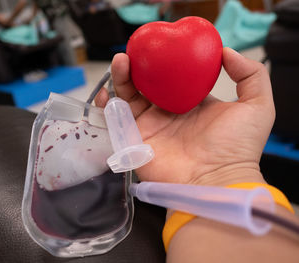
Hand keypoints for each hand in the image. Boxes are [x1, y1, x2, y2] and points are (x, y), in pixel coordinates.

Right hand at [95, 48, 274, 185]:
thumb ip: (250, 75)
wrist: (216, 181)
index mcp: (191, 104)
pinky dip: (108, 105)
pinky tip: (108, 92)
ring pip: (129, 97)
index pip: (173, 79)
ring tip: (121, 61)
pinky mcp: (135, 140)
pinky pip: (116, 119)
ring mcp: (150, 126)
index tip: (159, 47)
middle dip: (138, 66)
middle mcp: (168, 114)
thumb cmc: (237, 147)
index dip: (164, 62)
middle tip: (135, 51)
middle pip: (147, 84)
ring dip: (122, 78)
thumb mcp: (257, 106)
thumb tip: (227, 52)